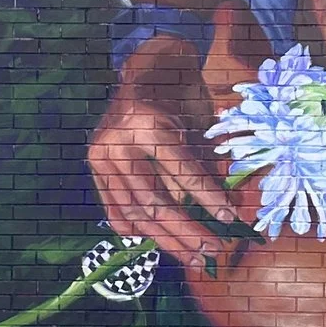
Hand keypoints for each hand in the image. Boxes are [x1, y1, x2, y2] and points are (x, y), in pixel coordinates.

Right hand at [86, 39, 245, 272]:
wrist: (147, 70)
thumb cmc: (181, 95)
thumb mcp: (199, 123)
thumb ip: (210, 166)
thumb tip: (231, 211)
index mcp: (147, 120)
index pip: (180, 169)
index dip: (206, 197)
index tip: (230, 221)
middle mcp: (117, 140)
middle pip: (153, 199)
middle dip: (186, 230)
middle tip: (214, 250)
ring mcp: (101, 154)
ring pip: (135, 210)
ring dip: (166, 238)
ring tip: (194, 256)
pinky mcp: (95, 165)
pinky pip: (114, 206)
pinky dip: (133, 228)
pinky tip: (154, 244)